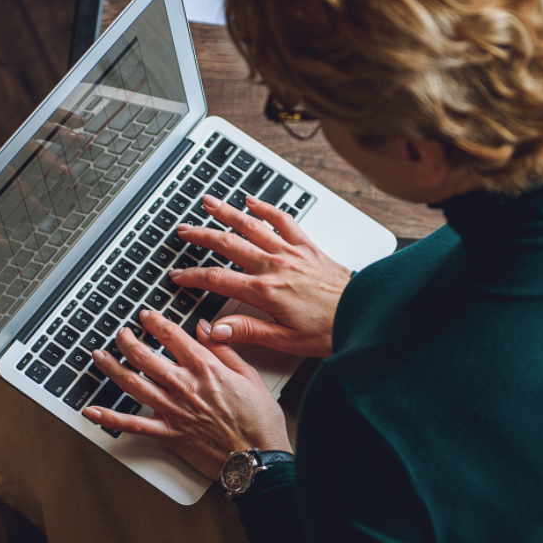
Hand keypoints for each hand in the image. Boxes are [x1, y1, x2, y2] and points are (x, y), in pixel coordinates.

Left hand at [82, 310, 290, 480]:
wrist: (257, 459)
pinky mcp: (168, 433)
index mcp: (205, 368)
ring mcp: (173, 410)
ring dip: (111, 367)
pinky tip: (92, 410)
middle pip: (144, 355)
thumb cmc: (258, 421)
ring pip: (132, 383)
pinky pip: (133, 424)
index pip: (171, 335)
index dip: (154, 321)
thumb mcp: (249, 375)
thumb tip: (206, 327)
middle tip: (121, 333)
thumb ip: (224, 349)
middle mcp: (184, 385)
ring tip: (99, 356)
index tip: (145, 316)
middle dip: (127, 340)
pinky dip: (110, 417)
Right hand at [169, 194, 350, 356]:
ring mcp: (291, 252)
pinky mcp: (307, 246)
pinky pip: (283, 220)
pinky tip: (252, 201)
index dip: (193, 277)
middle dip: (202, 236)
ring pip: (252, 226)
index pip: (217, 279)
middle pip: (228, 244)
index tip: (178, 276)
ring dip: (226, 213)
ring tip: (208, 203)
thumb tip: (215, 330)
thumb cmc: (330, 330)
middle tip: (183, 231)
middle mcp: (275, 266)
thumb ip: (247, 332)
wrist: (364, 315)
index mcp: (265, 292)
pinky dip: (266, 208)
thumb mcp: (285, 341)